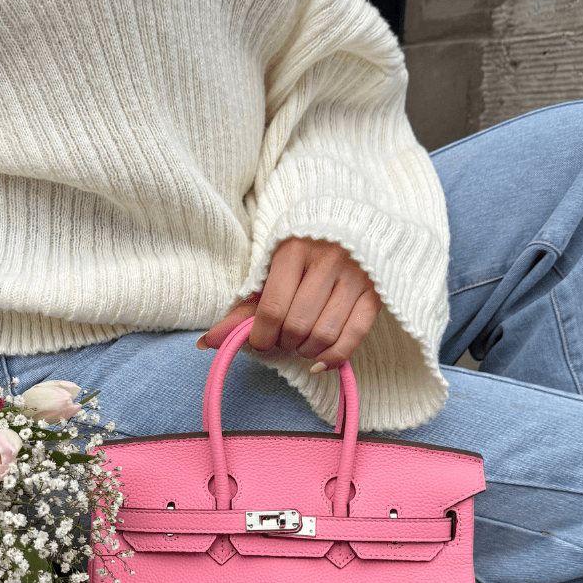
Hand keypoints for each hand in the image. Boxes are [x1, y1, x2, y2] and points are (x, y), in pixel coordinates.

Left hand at [195, 237, 381, 371]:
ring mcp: (356, 277)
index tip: (260, 340)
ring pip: (325, 334)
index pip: (272, 308)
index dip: (261, 335)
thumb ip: (243, 308)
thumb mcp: (270, 270)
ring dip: (306, 350)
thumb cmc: (302, 251)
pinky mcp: (375, 293)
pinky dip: (334, 357)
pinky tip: (319, 361)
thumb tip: (207, 343)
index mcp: (294, 250)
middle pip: (298, 324)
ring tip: (300, 342)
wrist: (350, 222)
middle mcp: (328, 260)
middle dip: (284, 342)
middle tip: (282, 337)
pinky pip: (354, 337)